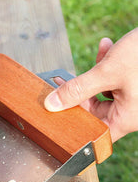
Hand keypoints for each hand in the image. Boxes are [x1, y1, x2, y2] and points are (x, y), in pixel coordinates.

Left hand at [44, 28, 137, 142]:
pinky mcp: (134, 84)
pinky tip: (107, 48)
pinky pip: (114, 80)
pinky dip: (107, 66)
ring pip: (103, 92)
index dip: (77, 126)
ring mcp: (133, 98)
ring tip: (101, 55)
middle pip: (94, 110)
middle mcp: (130, 112)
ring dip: (96, 73)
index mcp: (127, 118)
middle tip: (64, 80)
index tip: (60, 115)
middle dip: (82, 91)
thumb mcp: (108, 72)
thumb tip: (52, 104)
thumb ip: (77, 89)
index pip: (95, 133)